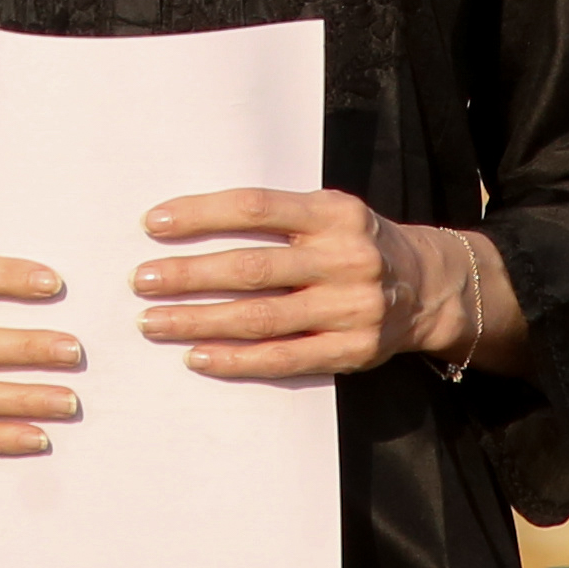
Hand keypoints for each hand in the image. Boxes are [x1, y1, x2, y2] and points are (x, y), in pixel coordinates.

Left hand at [133, 190, 504, 378]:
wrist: (427, 286)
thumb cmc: (351, 243)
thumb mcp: (326, 213)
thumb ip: (274, 216)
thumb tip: (185, 222)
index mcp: (333, 213)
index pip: (255, 207)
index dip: (201, 214)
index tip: (153, 224)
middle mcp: (345, 258)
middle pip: (252, 267)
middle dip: (189, 275)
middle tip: (142, 280)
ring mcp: (351, 307)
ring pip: (262, 317)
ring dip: (200, 321)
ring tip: (154, 321)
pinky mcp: (353, 349)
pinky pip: (284, 358)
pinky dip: (236, 359)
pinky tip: (197, 356)